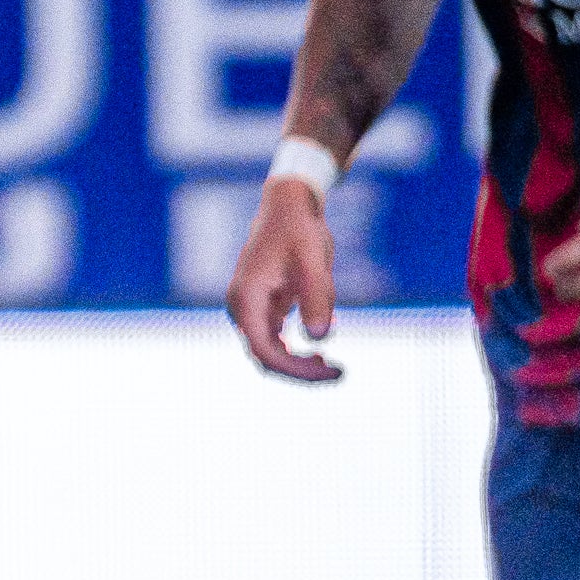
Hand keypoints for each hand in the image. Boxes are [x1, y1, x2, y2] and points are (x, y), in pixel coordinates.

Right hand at [227, 179, 344, 383]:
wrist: (288, 205)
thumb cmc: (299, 230)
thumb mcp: (314, 262)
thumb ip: (316, 298)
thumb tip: (321, 338)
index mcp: (245, 300)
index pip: (265, 351)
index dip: (297, 368)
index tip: (330, 369)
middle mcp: (241, 309)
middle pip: (265, 357)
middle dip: (300, 370)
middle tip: (338, 373)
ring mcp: (248, 310)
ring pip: (269, 351)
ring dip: (298, 363)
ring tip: (332, 367)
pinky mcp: (260, 308)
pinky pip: (274, 340)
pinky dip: (296, 350)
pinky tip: (321, 349)